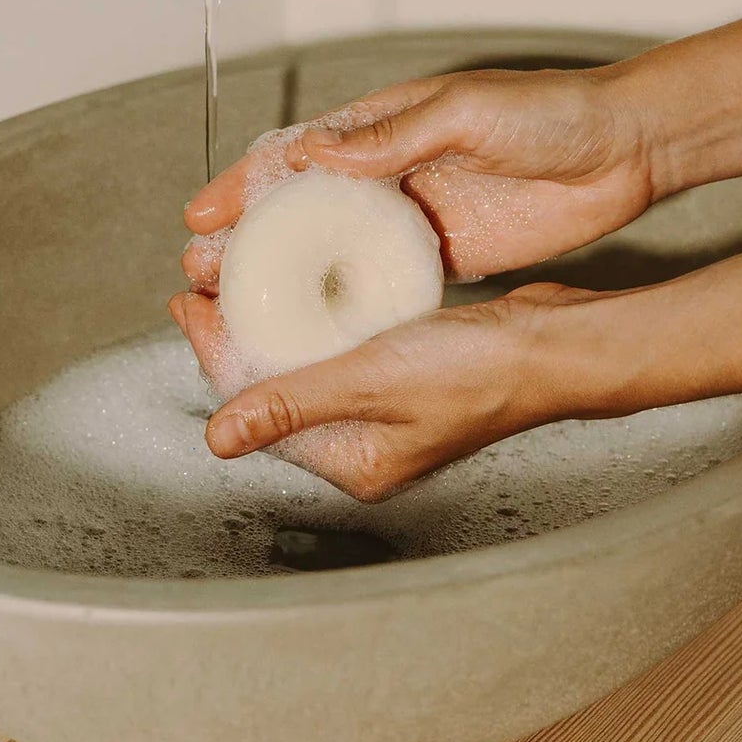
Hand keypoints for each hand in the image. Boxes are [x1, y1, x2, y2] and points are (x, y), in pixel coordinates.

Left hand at [168, 282, 598, 500]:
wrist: (557, 347)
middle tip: (200, 284)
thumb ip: (292, 404)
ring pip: (304, 362)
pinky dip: (315, 317)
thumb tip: (220, 438)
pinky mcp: (406, 376)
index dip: (214, 352)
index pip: (257, 407)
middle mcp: (365, 443)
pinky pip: (341, 345)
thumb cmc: (481, 373)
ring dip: (269, 322)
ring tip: (237, 279)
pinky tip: (302, 284)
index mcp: (353, 462)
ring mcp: (387, 411)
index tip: (185, 303)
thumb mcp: (370, 382)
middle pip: (275, 385)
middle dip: (234, 335)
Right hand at [183, 65, 657, 290]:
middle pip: (298, 210)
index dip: (242, 186)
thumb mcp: (466, 111)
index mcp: (383, 127)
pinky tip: (313, 329)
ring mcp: (412, 218)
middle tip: (203, 275)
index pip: (294, 156)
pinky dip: (343, 303)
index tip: (199, 218)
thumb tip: (318, 155)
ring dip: (285, 277)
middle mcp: (388, 173)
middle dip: (246, 240)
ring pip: (331, 251)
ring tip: (240, 308)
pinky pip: (381, 282)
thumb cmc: (550, 114)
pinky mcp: (443, 256)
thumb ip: (395, 134)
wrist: (624, 151)